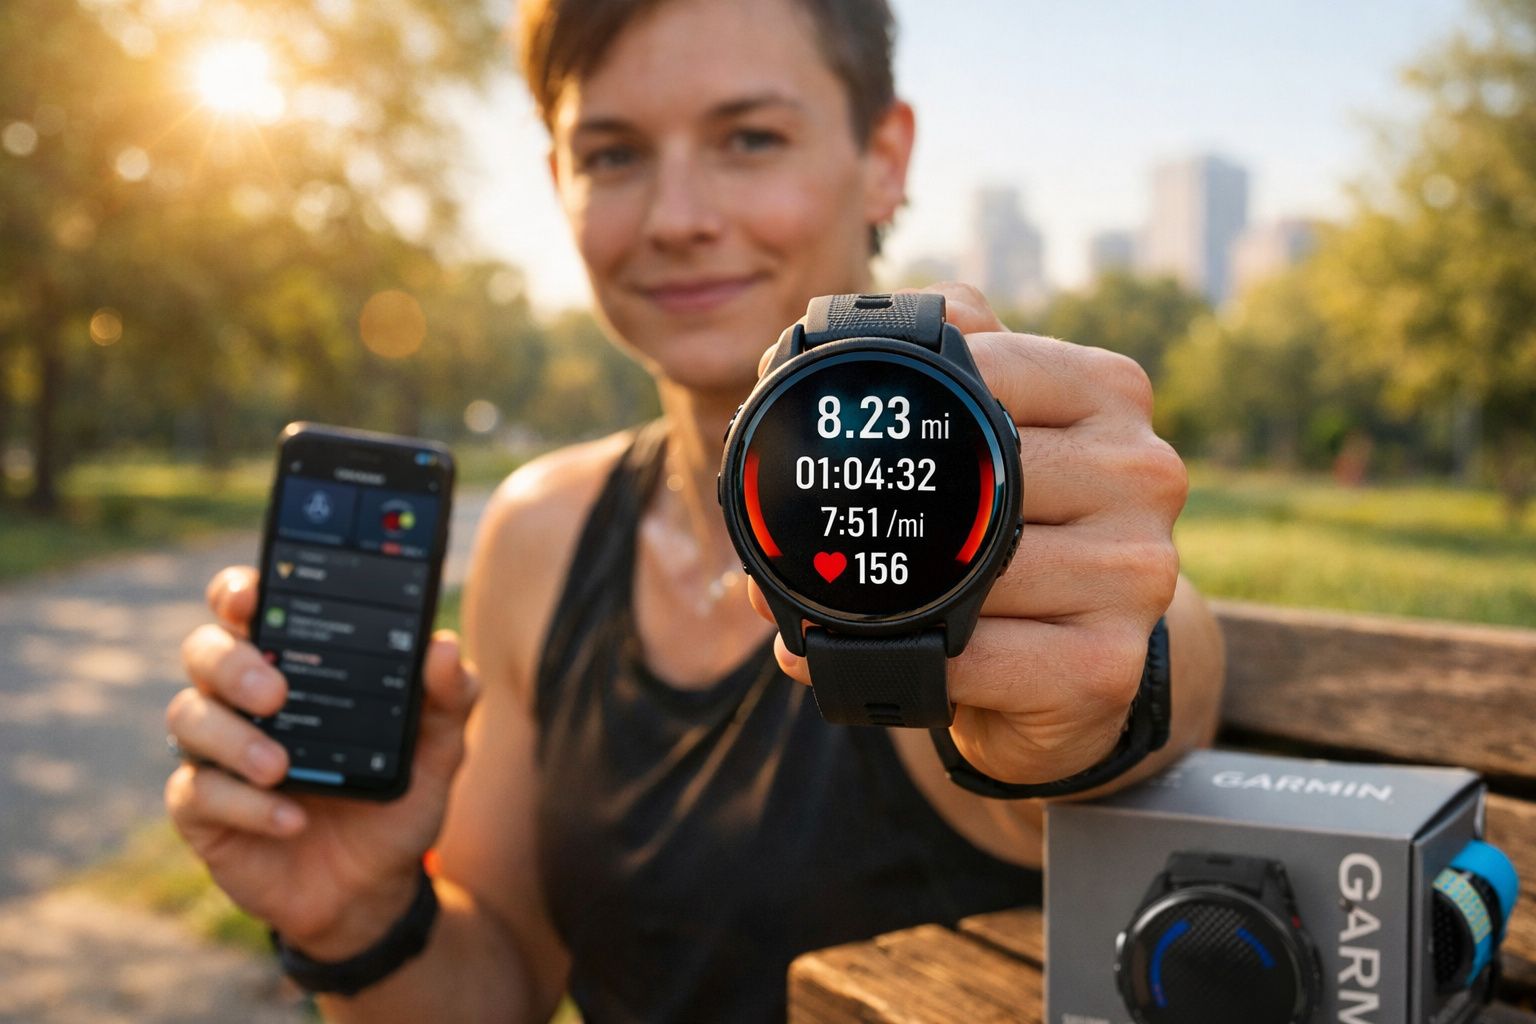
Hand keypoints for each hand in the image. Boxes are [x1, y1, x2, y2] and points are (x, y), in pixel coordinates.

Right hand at [165, 566, 478, 954]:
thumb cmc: (396, 799)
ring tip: (281, 766)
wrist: (375, 888)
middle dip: (230, 662)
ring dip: (233, 738)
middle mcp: (245, 699)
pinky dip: (245, 805)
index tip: (253, 594)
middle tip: (275, 689)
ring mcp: (218, 753)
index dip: (240, 591)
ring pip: (188, 718)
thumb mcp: (438, 748)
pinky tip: (291, 818)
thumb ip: (449, 698)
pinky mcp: (205, 811)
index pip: (250, 608)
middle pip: (203, 651)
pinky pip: (198, 794)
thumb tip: (443, 648)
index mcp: (295, 664)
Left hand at [750, 283, 1185, 783]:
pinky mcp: (1108, 664)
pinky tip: (892, 659)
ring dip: (890, 600)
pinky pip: (980, 659)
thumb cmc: (1016, 526)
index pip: (990, 365)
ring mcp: (1136, 572)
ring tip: (834, 605)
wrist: (1080, 660)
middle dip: (886, 513)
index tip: (845, 432)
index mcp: (1109, 394)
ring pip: (975, 573)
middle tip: (812, 538)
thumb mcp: (988, 425)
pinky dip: (917, 663)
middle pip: (980, 477)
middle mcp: (1142, 473)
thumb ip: (937, 356)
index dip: (904, 400)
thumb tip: (820, 338)